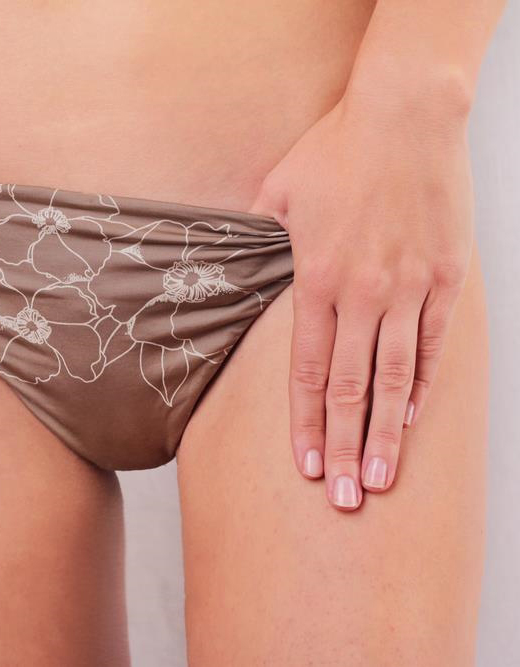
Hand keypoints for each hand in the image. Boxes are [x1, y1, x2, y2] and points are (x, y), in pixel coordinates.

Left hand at [248, 81, 473, 510]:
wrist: (405, 114)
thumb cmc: (338, 148)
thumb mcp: (277, 188)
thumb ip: (256, 233)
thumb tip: (240, 258)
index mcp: (314, 278)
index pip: (308, 370)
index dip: (307, 423)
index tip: (308, 466)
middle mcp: (360, 294)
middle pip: (350, 388)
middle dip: (346, 447)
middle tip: (346, 499)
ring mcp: (406, 289)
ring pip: (394, 377)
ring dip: (388, 433)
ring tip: (383, 478)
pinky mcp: (444, 279)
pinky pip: (432, 344)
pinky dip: (423, 385)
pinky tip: (415, 418)